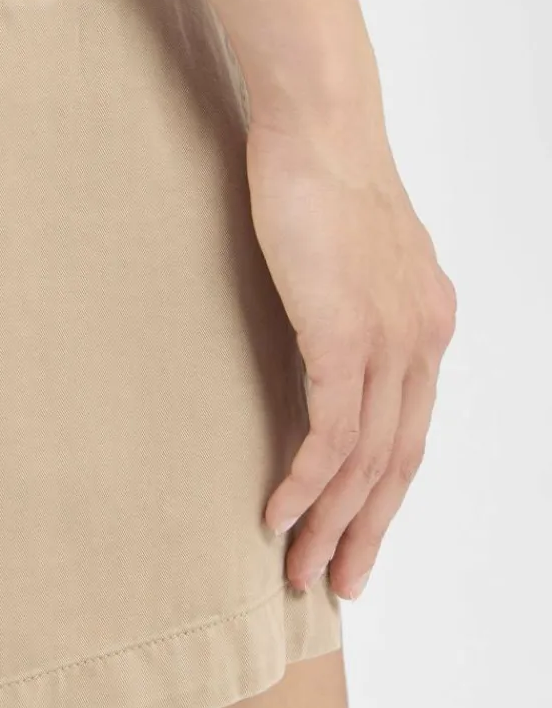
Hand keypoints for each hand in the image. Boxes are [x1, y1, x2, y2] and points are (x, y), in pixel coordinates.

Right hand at [246, 108, 456, 599]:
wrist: (320, 126)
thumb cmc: (322, 175)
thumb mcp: (352, 251)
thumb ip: (356, 300)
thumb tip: (329, 336)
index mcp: (428, 323)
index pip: (411, 430)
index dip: (384, 493)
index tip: (356, 533)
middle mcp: (422, 341)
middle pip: (399, 463)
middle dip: (367, 531)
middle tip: (340, 582)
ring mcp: (390, 341)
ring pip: (367, 462)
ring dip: (331, 523)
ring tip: (300, 569)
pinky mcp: (346, 336)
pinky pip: (330, 435)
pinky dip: (305, 483)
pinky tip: (278, 514)